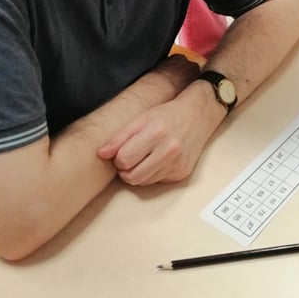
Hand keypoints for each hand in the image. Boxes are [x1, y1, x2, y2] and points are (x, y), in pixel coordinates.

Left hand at [97, 73, 216, 185]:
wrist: (198, 115)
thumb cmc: (167, 115)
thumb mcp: (142, 119)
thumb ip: (120, 137)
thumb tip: (101, 154)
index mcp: (156, 132)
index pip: (124, 159)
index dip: (118, 158)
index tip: (121, 152)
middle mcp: (169, 149)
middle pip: (132, 176)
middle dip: (125, 169)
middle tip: (129, 158)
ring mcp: (177, 164)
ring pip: (143, 182)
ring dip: (138, 173)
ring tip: (143, 158)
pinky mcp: (182, 174)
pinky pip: (157, 182)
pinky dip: (152, 174)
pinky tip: (157, 160)